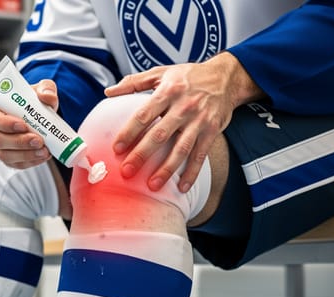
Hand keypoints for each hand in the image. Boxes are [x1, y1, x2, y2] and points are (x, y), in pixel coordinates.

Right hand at [0, 79, 59, 168]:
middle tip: (38, 140)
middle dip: (19, 142)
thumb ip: (46, 89)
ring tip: (44, 151)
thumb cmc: (34, 101)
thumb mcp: (42, 89)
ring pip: (5, 155)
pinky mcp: (7, 158)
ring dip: (26, 155)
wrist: (40, 116)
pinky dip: (30, 162)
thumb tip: (48, 97)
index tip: (24, 125)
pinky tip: (42, 156)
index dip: (5, 124)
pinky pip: (15, 164)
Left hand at [104, 52, 263, 191]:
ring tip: (153, 185)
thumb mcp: (161, 73)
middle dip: (142, 154)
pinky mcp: (212, 131)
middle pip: (159, 135)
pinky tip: (182, 187)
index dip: (129, 132)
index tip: (116, 149)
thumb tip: (108, 92)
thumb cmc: (188, 76)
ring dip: (166, 169)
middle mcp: (183, 107)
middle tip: (127, 171)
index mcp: (167, 92)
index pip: (143, 115)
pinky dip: (192, 172)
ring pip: (181, 148)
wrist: (225, 77)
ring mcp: (199, 120)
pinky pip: (200, 155)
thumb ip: (134, 82)